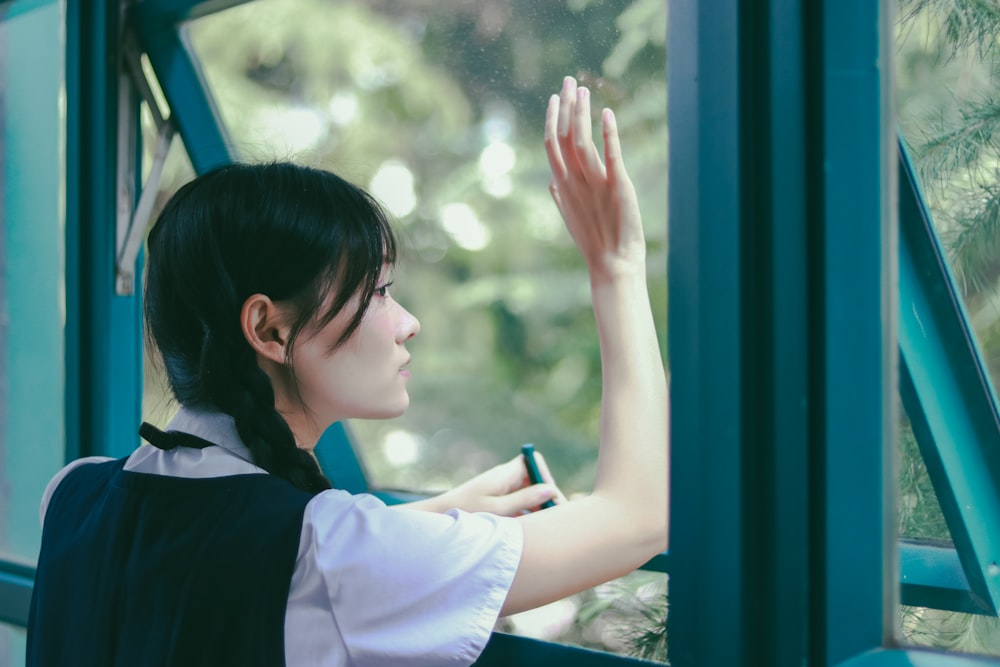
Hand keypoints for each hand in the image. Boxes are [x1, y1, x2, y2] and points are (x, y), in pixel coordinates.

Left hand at [405, 452, 566, 515]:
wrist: (437, 518)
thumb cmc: (465, 513)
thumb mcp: (499, 510)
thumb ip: (525, 500)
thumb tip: (550, 489)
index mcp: (505, 473)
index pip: (535, 462)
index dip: (545, 476)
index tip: (550, 498)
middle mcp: (505, 477)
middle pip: (535, 478)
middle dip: (546, 496)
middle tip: (553, 517)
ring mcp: (501, 489)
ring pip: (529, 493)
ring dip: (537, 507)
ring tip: (542, 527)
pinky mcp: (497, 501)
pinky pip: (519, 503)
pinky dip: (526, 514)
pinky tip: (527, 530)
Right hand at [545, 76, 644, 281]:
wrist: (613, 265)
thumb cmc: (594, 244)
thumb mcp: (573, 218)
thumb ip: (560, 197)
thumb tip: (551, 183)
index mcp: (563, 187)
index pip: (551, 144)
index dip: (552, 118)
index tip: (554, 97)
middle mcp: (575, 182)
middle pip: (563, 136)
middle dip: (565, 106)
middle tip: (568, 80)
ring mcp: (594, 184)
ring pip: (581, 141)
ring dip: (581, 113)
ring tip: (584, 90)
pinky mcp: (617, 186)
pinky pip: (611, 155)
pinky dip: (608, 133)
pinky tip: (607, 113)